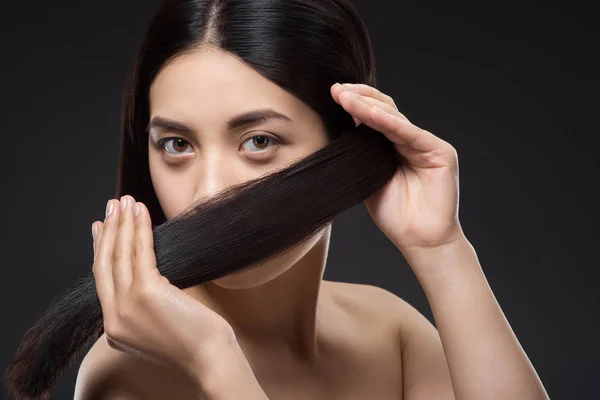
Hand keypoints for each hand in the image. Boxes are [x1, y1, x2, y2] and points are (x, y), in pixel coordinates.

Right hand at [91, 195, 235, 377]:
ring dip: (123, 223)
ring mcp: (126, 307)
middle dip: (108, 230)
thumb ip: (144, 302)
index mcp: (114, 328)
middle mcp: (113, 319)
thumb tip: (147, 267)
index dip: (100, 250)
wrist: (210, 357)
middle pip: (104, 265)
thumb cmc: (195, 338)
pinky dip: (140, 229)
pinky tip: (141, 212)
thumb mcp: (158, 322)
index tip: (101, 227)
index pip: (101, 280)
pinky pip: (139, 253)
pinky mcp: (145, 294)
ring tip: (126, 200)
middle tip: (111, 205)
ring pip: (119, 255)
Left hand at [331, 83, 465, 254]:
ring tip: (346, 98)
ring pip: (395, 119)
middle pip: (385, 110)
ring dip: (369, 107)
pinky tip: (372, 115)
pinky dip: (392, 124)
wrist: (419, 240)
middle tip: (336, 91)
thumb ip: (360, 152)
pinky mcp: (440, 153)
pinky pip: (411, 134)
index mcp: (394, 146)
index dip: (355, 104)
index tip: (333, 95)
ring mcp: (426, 145)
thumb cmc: (394, 214)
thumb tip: (339, 126)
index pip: (375, 117)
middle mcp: (411, 141)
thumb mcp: (368, 177)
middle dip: (360, 98)